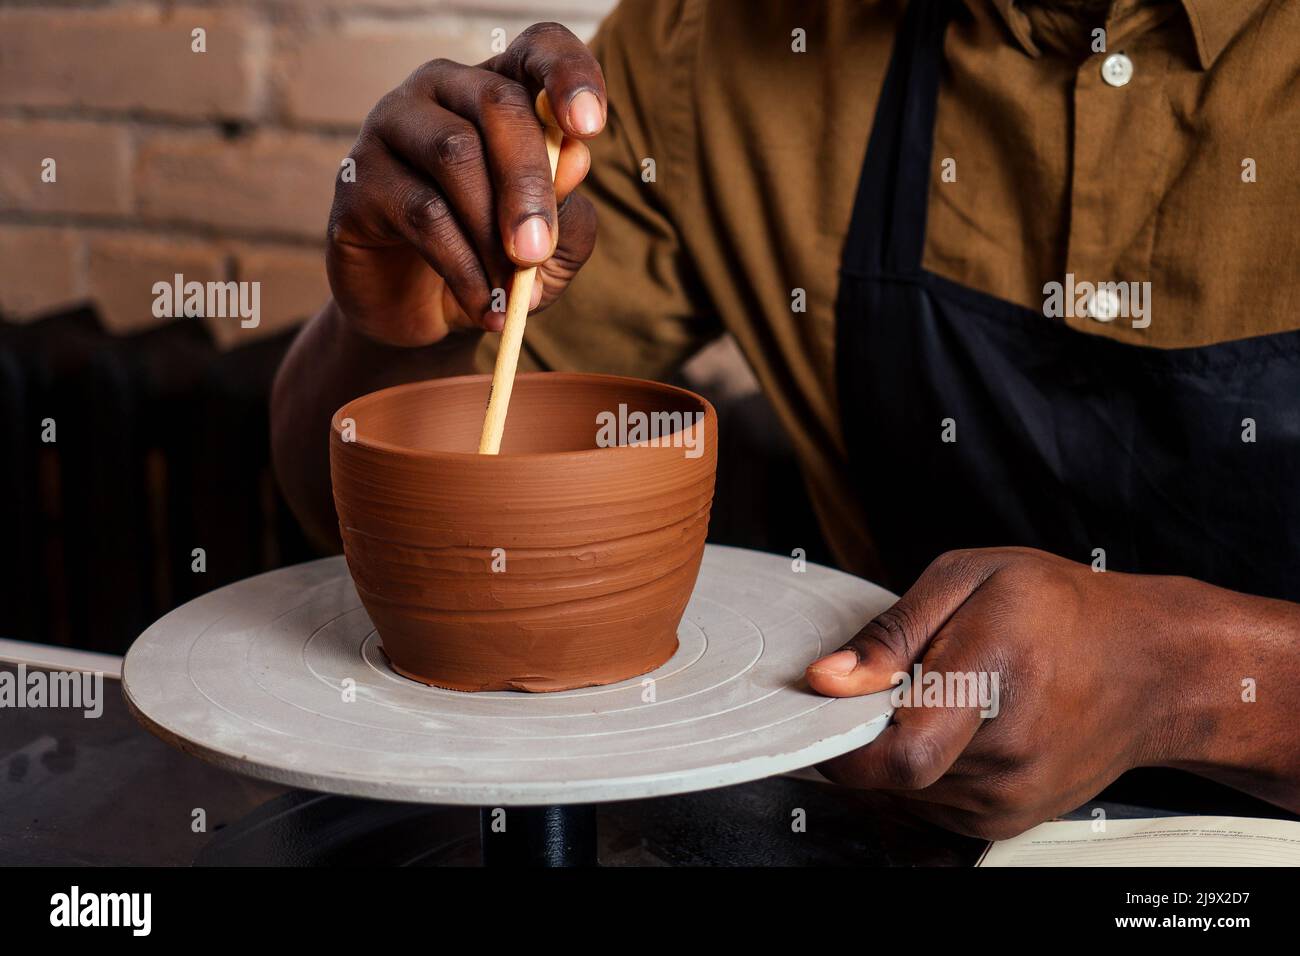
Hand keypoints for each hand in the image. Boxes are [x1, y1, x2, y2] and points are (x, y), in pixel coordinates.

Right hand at [326, 22, 603, 346]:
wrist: (422, 316)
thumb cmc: (495, 264)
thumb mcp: (551, 249)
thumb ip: (569, 212)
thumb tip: (574, 162)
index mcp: (502, 91)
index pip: (539, 48)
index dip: (568, 75)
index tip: (590, 127)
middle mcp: (443, 90)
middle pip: (497, 104)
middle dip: (530, 183)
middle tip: (538, 251)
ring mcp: (391, 125)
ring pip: (454, 153)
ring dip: (492, 230)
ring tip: (513, 291)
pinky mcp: (356, 178)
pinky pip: (421, 211)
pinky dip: (463, 267)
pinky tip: (485, 306)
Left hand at [804, 547, 1212, 839]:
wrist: (1152, 667)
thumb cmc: (1061, 610)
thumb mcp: (970, 578)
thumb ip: (891, 632)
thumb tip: (825, 679)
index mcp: (993, 680)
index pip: (896, 755)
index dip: (843, 740)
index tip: (833, 703)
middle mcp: (1005, 758)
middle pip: (888, 774)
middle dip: (868, 730)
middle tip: (901, 681)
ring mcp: (1010, 800)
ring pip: (902, 794)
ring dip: (895, 750)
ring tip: (941, 698)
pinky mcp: (1008, 822)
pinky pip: (929, 806)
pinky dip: (921, 771)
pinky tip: (956, 728)